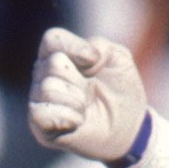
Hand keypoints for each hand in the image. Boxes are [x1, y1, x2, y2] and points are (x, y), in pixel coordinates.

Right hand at [27, 30, 148, 162]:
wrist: (128, 127)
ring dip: (77, 100)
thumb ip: (100, 45)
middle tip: (91, 93)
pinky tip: (79, 120)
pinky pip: (40, 114)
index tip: (94, 61)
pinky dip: (67, 117)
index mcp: (59, 54)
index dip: (74, 47)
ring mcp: (40, 100)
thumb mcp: (118, 58)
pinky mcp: (40, 127)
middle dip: (80, 80)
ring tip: (86, 107)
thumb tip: (83, 57)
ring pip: (47, 88)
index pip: (51, 40)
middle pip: (53, 64)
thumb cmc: (120, 90)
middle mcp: (43, 75)